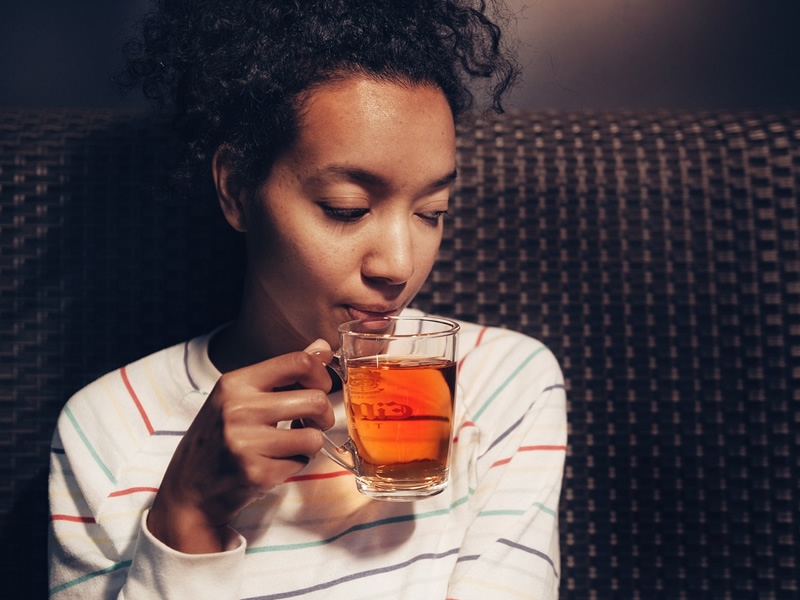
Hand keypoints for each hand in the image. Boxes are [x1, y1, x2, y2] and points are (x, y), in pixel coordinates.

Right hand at [147, 340, 334, 552]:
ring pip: (314, 436)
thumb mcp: (239, 397)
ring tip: (290, 444)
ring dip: (310, 443)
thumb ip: (283, 373)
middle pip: (315, 400)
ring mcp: (246, 443)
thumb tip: (323, 349)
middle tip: (313, 422)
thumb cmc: (218, 438)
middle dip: (324, 415)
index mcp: (235, 383)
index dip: (320, 375)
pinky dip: (295, 464)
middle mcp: (239, 409)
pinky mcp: (256, 473)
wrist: (187, 490)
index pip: (297, 362)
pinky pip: (301, 463)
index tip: (318, 388)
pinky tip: (274, 462)